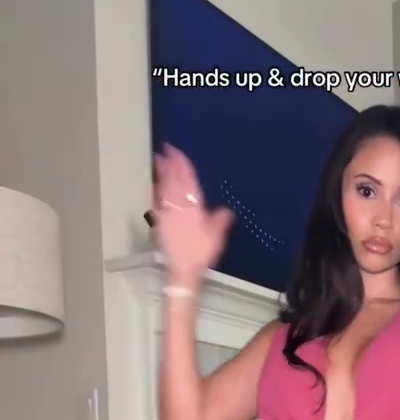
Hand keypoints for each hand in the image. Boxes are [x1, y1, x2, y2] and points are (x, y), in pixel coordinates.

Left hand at [153, 145, 233, 289]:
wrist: (183, 270)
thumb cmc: (201, 254)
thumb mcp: (216, 237)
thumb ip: (219, 221)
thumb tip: (225, 211)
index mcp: (194, 208)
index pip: (188, 181)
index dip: (182, 165)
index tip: (178, 152)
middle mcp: (179, 207)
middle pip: (174, 181)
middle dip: (170, 164)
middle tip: (166, 149)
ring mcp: (168, 214)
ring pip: (164, 189)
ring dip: (161, 173)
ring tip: (158, 160)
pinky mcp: (160, 222)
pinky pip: (157, 202)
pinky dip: (155, 191)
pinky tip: (154, 185)